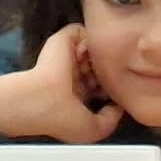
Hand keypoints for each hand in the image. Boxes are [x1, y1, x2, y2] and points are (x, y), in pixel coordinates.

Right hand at [0, 25, 123, 143]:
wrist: (40, 101)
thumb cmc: (62, 119)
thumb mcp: (94, 130)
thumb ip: (112, 118)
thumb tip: (120, 105)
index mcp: (77, 94)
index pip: (101, 84)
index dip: (111, 86)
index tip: (115, 92)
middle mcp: (73, 74)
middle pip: (100, 64)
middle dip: (107, 70)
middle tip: (106, 78)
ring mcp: (67, 57)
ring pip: (94, 48)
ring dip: (99, 56)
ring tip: (92, 68)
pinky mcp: (63, 41)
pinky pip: (83, 30)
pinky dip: (89, 39)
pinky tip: (85, 56)